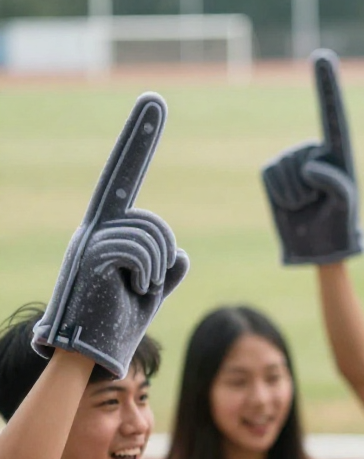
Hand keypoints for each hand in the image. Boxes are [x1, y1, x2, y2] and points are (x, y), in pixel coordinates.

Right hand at [32, 93, 188, 378]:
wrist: (87, 356)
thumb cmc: (116, 329)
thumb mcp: (149, 297)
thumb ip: (166, 273)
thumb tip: (181, 255)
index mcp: (107, 231)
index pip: (124, 177)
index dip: (138, 140)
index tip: (153, 102)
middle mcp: (93, 228)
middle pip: (152, 220)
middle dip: (162, 256)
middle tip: (147, 287)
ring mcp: (87, 239)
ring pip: (150, 234)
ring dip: (155, 273)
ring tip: (136, 293)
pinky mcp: (89, 254)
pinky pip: (139, 250)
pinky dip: (148, 276)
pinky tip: (133, 293)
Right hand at [262, 49, 363, 264]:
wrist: (319, 246)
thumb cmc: (339, 223)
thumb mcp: (345, 205)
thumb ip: (336, 184)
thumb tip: (310, 167)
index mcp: (339, 152)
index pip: (332, 114)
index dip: (326, 86)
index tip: (321, 56)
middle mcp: (313, 150)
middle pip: (302, 157)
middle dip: (309, 188)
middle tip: (320, 203)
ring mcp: (291, 160)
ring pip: (284, 168)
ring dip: (295, 195)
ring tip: (308, 205)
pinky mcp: (273, 172)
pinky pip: (270, 177)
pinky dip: (281, 196)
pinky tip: (293, 204)